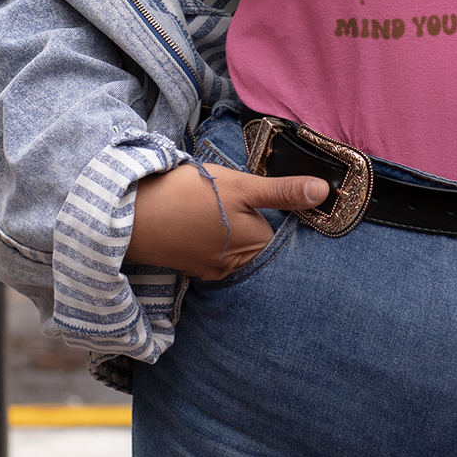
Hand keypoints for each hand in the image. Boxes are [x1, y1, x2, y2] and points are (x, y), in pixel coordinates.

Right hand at [128, 161, 328, 280]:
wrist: (130, 213)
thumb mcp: (241, 186)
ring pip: (238, 251)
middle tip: (242, 204)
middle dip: (259, 226)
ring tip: (220, 211)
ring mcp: (212, 270)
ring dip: (235, 233)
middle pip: (262, 247)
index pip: (285, 236)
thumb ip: (283, 193)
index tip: (275, 201)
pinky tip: (203, 222)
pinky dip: (215, 240)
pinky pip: (216, 255)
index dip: (283, 215)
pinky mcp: (192, 267)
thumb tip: (326, 191)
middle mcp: (237, 268)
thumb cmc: (189, 195)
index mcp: (256, 248)